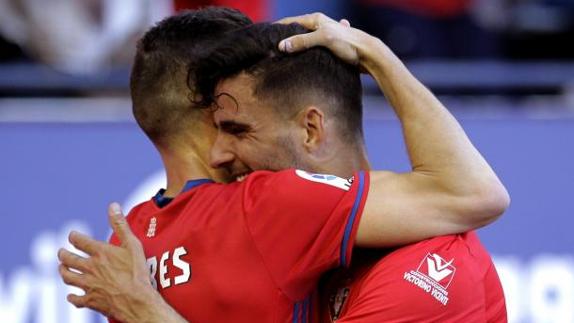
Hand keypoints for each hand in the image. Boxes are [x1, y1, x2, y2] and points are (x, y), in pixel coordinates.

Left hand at [58, 203, 153, 321]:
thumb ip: (121, 225)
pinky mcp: (90, 300)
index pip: (79, 241)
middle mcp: (90, 267)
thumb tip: (112, 206)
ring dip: (63, 271)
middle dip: (63, 254)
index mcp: (100, 253)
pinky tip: (71, 296)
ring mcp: (88, 284)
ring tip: (62, 268)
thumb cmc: (137, 272)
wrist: (137, 300)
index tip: (72, 235)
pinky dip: (72, 296)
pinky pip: (75, 298)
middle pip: (68, 259)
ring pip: (68, 277)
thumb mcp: (133, 245)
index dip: (74, 236)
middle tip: (61, 252)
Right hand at [276, 13, 367, 65]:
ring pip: (305, 41)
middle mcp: (320, 26)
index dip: (278, 29)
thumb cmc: (348, 44)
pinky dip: (305, 54)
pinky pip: (312, 50)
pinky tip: (302, 61)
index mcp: (316, 20)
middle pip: (297, 31)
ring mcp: (325, 37)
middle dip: (285, 39)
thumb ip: (302, 41)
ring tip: (283, 57)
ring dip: (295, 48)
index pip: (291, 22)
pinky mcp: (330, 48)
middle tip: (271, 50)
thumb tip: (280, 46)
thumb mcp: (323, 39)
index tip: (265, 37)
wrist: (369, 55)